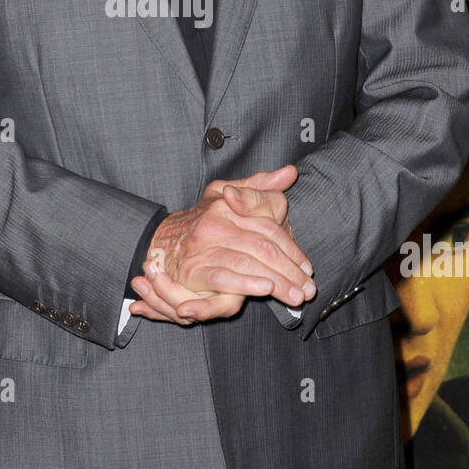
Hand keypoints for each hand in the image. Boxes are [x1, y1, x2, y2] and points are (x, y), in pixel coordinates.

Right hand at [128, 165, 315, 325]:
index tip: (307, 267)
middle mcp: (217, 222)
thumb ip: (259, 187)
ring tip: (295, 296)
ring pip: (248, 263)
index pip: (269, 226)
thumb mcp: (227, 195)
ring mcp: (204, 246)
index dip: (292, 249)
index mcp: (228, 204)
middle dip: (289, 271)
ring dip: (276, 282)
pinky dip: (245, 284)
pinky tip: (264, 289)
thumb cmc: (203, 220)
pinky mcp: (194, 269)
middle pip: (263, 247)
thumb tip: (289, 172)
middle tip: (308, 289)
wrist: (161, 240)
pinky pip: (222, 278)